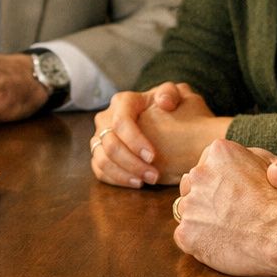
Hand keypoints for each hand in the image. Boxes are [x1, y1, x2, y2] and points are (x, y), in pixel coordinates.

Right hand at [91, 82, 226, 188]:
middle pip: (110, 143)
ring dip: (123, 173)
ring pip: (102, 159)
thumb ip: (171, 93)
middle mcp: (106, 118)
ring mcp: (100, 137)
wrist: (168, 123)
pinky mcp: (99, 154)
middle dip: (132, 163)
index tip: (153, 157)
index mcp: (123, 102)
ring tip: (145, 182)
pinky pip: (99, 170)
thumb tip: (164, 102)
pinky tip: (136, 183)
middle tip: (154, 176)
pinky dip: (115, 179)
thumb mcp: (177, 95)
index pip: (120, 121)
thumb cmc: (172, 109)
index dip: (134, 141)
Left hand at [172, 140, 276, 276]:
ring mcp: (189, 205)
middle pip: (192, 186)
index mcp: (218, 152)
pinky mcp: (185, 233)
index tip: (238, 193)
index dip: (222, 181)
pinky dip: (200, 242)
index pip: (208, 165)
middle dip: (206, 198)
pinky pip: (187, 236)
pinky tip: (223, 245)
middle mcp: (198, 174)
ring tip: (229, 230)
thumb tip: (273, 174)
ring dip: (202, 220)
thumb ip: (270, 164)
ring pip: (188, 212)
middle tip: (231, 213)